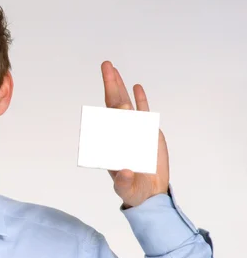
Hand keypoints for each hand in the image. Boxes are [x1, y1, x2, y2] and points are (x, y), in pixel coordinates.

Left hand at [101, 61, 168, 207]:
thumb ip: (124, 180)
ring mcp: (133, 130)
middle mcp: (119, 133)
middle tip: (106, 66)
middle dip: (110, 85)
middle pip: (113, 105)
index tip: (118, 106)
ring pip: (126, 104)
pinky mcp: (147, 131)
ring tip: (114, 70)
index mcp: (110, 144)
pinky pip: (144, 111)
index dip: (110, 113)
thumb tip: (125, 171)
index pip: (107, 123)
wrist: (150, 191)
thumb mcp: (126, 187)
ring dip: (120, 87)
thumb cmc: (132, 189)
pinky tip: (136, 86)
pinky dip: (140, 99)